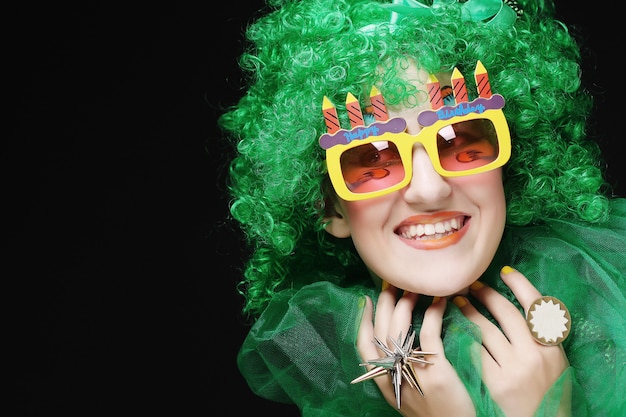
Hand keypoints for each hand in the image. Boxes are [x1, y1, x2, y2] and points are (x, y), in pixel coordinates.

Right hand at [356, 284, 475, 416]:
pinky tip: (440, 301)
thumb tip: (401, 339)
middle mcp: (393, 376)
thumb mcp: (408, 395)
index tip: (366, 299)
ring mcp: (413, 374)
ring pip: (399, 329)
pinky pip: (430, 333)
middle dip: (384, 303)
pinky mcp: (437, 373)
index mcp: (384, 383)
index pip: (363, 346)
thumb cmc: (437, 413)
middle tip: (392, 284)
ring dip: (405, 303)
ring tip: (414, 289)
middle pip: (381, 331)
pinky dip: (433, 312)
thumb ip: (400, 370)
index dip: (363, 320)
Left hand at [454, 267, 569, 416]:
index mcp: (552, 348)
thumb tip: (518, 305)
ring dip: (470, 312)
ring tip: (459, 302)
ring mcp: (513, 369)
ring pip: (486, 330)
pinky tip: (454, 328)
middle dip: (487, 295)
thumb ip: (539, 337)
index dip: (520, 284)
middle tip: (472, 286)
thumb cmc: (547, 395)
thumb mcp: (553, 363)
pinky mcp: (494, 382)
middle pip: (506, 313)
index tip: (504, 272)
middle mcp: (534, 355)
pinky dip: (464, 337)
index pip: (537, 306)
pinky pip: (475, 351)